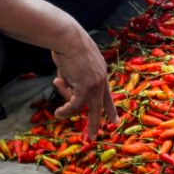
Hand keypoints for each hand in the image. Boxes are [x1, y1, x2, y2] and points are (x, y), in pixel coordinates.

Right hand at [49, 21, 116, 139]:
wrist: (67, 37)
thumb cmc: (66, 44)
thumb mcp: (71, 64)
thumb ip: (71, 79)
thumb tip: (64, 87)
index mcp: (100, 71)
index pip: (107, 93)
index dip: (110, 108)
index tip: (115, 120)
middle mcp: (101, 79)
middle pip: (101, 105)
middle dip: (96, 122)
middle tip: (94, 137)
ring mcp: (95, 84)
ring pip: (82, 106)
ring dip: (67, 108)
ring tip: (58, 107)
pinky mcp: (86, 88)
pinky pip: (74, 105)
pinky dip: (65, 110)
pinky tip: (58, 113)